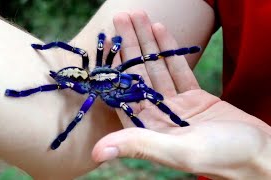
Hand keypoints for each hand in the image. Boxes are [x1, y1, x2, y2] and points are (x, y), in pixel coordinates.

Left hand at [92, 11, 270, 178]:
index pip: (123, 93)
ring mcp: (175, 105)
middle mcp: (157, 116)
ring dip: (148, 42)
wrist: (259, 154)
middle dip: (130, 45)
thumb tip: (96, 152)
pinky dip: (169, 50)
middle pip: (138, 75)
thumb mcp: (179, 151)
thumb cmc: (222, 157)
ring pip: (157, 68)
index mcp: (147, 130)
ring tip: (139, 16)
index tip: (108, 41)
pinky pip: (178, 69)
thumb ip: (139, 145)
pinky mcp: (194, 97)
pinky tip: (160, 30)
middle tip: (122, 17)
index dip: (114, 67)